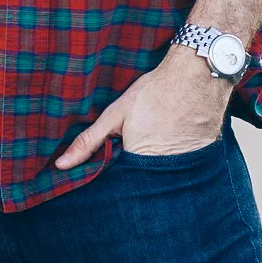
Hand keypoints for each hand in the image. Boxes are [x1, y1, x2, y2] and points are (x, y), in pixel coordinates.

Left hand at [54, 49, 232, 167]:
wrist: (196, 77)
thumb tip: (61, 165)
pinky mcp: (200, 162)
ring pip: (161, 179)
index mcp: (137, 164)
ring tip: (154, 145)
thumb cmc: (154, 93)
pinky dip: (174, 163)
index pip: (119, 185)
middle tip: (133, 151)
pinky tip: (172, 143)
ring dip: (154, 172)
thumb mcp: (115, 115)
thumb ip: (89, 141)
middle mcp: (162, 173)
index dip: (111, 179)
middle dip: (132, 177)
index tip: (104, 173)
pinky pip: (181, 171)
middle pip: (140, 184)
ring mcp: (183, 169)